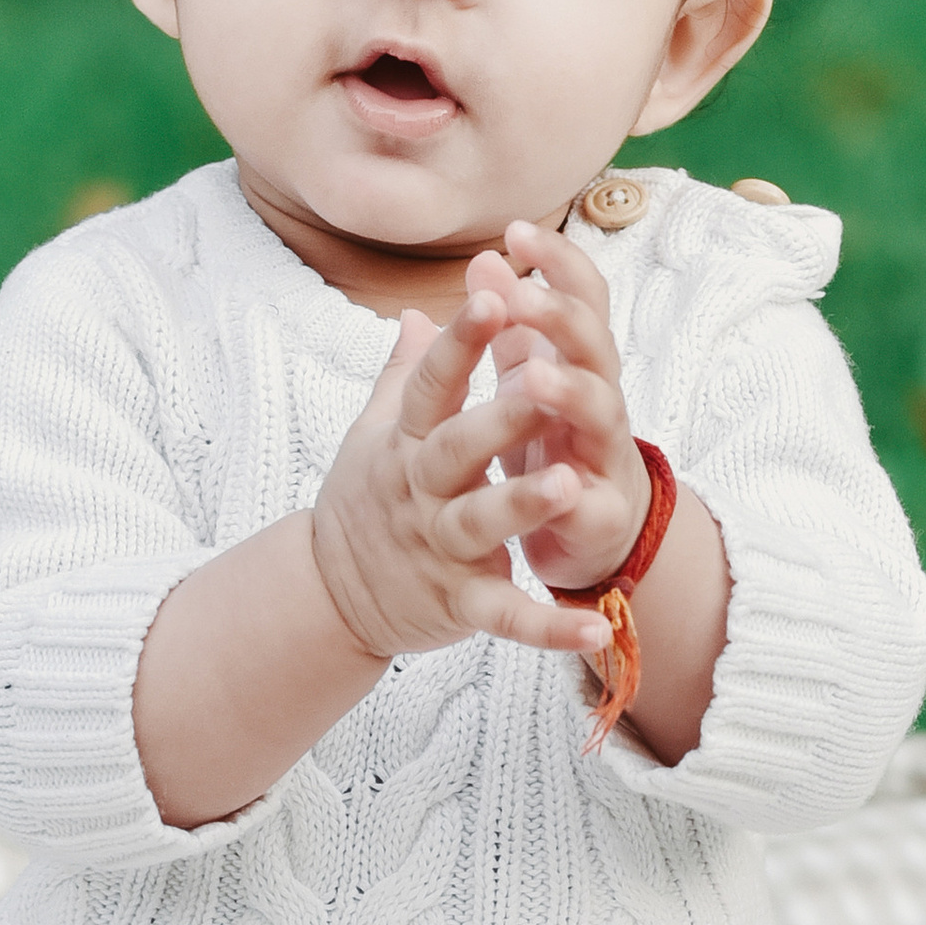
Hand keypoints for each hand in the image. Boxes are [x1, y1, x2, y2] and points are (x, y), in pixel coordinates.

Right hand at [309, 295, 625, 669]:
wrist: (330, 596)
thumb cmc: (365, 502)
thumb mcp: (372, 436)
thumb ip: (402, 377)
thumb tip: (417, 313)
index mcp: (405, 443)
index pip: (431, 384)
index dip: (459, 341)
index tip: (491, 295)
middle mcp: (420, 492)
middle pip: (457, 448)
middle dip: (499, 416)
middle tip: (543, 381)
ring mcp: (439, 548)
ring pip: (480, 523)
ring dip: (522, 505)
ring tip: (568, 483)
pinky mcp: (458, 604)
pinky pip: (505, 617)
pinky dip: (548, 627)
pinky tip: (595, 628)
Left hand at [466, 220, 654, 591]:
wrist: (592, 530)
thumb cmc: (553, 441)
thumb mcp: (528, 379)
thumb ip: (510, 326)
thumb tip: (486, 258)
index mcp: (577, 362)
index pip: (580, 299)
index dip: (557, 263)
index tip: (516, 230)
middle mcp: (600, 398)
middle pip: (593, 345)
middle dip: (561, 318)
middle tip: (519, 298)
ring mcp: (604, 454)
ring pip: (601, 414)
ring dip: (571, 393)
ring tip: (533, 376)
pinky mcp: (601, 514)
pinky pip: (592, 503)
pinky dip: (579, 497)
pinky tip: (562, 489)